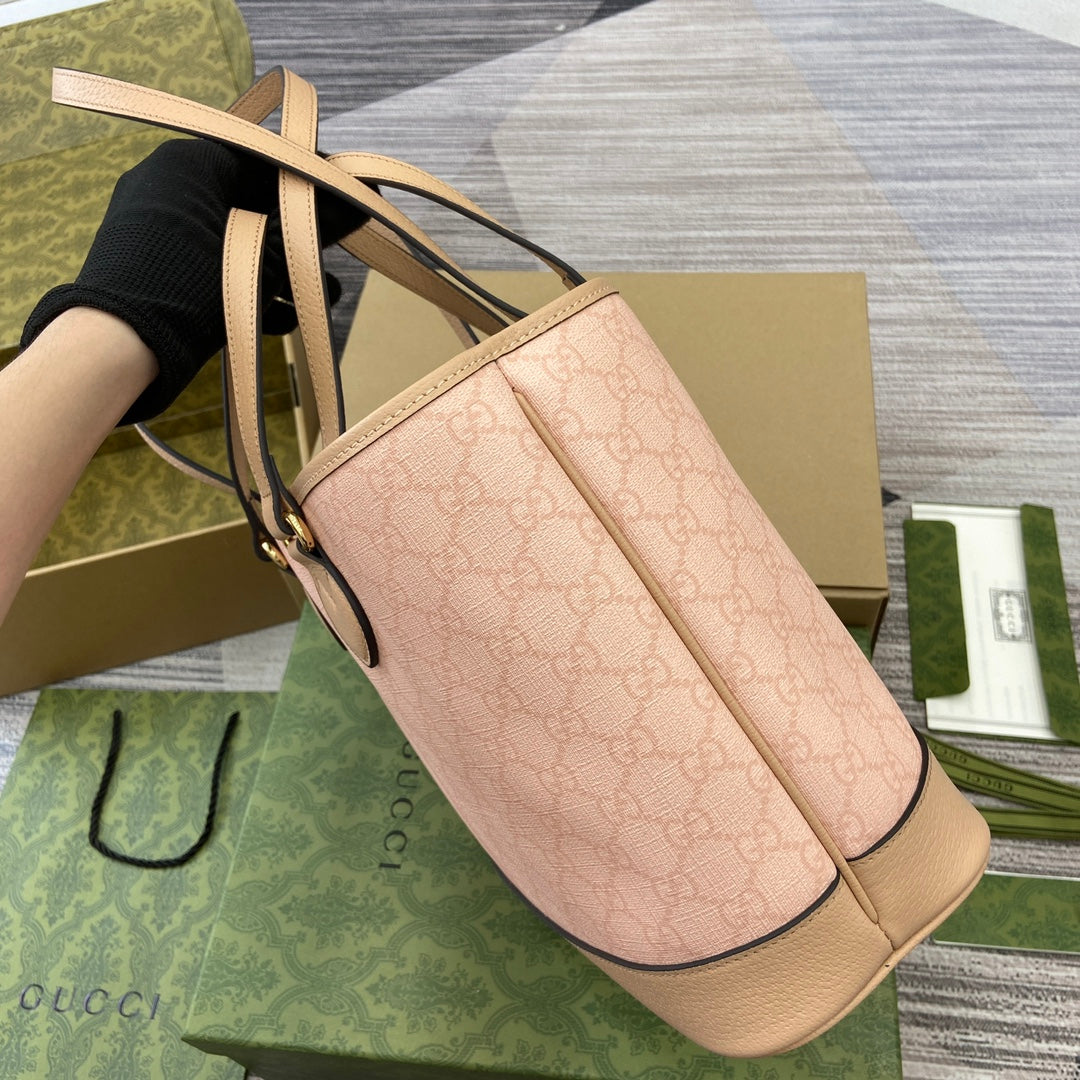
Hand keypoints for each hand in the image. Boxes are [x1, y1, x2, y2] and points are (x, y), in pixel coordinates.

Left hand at [19, 138, 366, 424]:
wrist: (120, 346)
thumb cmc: (194, 286)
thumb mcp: (265, 254)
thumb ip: (315, 224)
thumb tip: (364, 199)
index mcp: (189, 163)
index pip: (262, 158)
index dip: (310, 182)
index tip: (345, 205)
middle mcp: (168, 185)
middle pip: (251, 201)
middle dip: (298, 235)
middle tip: (334, 254)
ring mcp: (157, 228)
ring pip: (235, 240)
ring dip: (281, 269)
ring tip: (321, 295)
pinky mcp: (154, 267)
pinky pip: (209, 266)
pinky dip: (246, 286)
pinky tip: (283, 319)